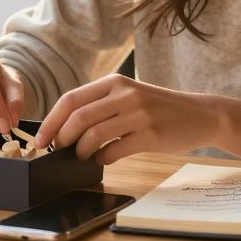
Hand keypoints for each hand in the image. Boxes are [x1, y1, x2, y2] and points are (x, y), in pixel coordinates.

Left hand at [34, 75, 219, 164]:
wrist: (200, 114)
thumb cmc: (160, 108)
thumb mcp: (130, 95)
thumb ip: (101, 105)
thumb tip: (64, 128)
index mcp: (115, 82)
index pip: (71, 99)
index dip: (51, 120)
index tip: (40, 139)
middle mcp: (125, 93)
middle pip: (78, 116)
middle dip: (61, 138)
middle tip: (58, 151)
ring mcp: (139, 114)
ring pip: (93, 135)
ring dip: (81, 151)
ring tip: (82, 156)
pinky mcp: (150, 134)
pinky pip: (114, 151)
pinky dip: (102, 159)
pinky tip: (103, 159)